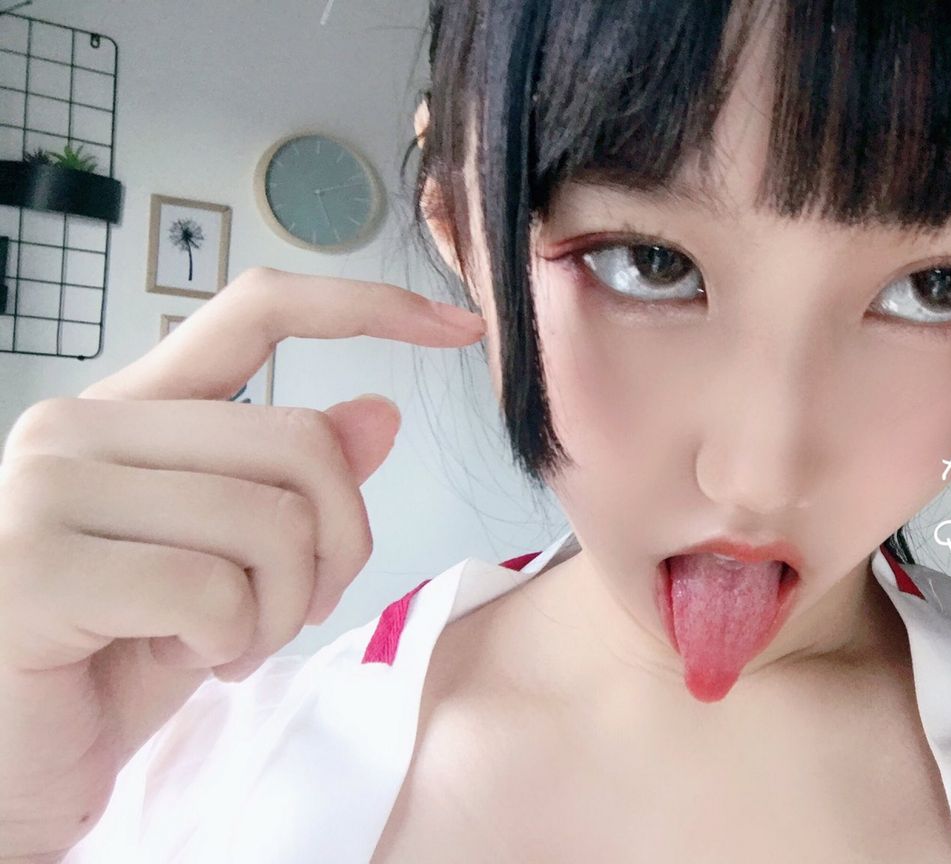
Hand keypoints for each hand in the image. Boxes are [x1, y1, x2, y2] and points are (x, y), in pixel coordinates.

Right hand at [0, 267, 484, 859]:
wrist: (17, 764)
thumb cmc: (113, 663)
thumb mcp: (229, 571)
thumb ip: (293, 490)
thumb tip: (381, 412)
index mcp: (128, 413)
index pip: (255, 312)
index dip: (367, 306)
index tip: (458, 324)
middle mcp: (78, 428)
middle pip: (302, 444)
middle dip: (338, 548)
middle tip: (297, 612)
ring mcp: (48, 491)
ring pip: (271, 522)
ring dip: (280, 610)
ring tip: (226, 644)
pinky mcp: (37, 567)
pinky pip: (212, 590)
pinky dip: (228, 644)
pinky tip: (183, 660)